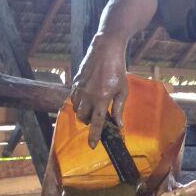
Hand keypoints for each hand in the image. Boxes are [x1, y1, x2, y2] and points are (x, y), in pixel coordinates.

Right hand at [70, 33, 128, 148]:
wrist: (105, 49)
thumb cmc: (117, 70)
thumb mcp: (123, 90)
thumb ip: (119, 109)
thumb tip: (118, 125)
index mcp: (102, 99)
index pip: (96, 123)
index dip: (94, 136)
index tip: (91, 146)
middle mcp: (88, 96)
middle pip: (83, 118)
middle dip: (88, 122)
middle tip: (97, 118)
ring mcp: (79, 89)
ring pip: (76, 109)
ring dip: (82, 113)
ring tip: (91, 108)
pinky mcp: (75, 82)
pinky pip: (72, 99)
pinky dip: (77, 103)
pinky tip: (85, 99)